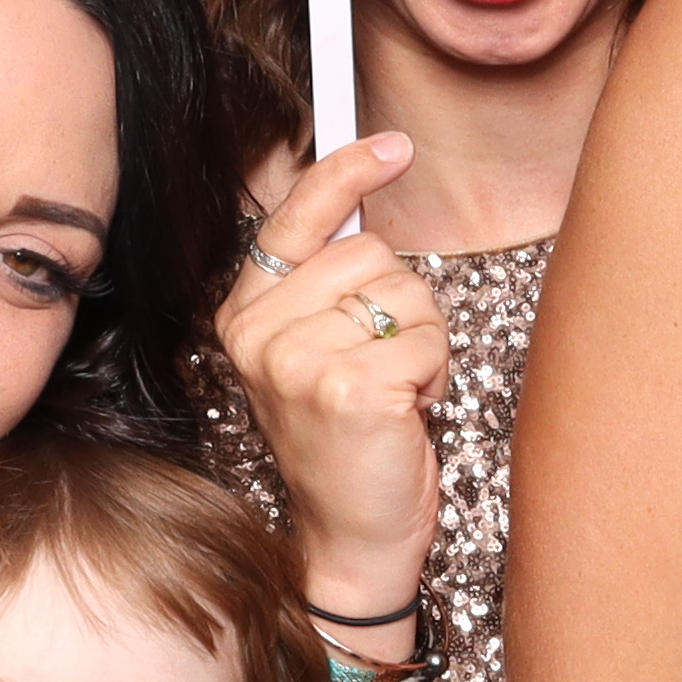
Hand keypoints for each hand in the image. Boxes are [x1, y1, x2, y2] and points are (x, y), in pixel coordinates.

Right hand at [221, 133, 447, 614]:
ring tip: (393, 394)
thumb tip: (366, 186)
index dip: (347, 171)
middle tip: (383, 367)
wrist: (354, 536)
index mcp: (246, 314)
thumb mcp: (320, 351)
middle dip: (403, 305)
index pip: (296, 215)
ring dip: (423, 343)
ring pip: (408, 294)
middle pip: (372, 252)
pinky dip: (435, 377)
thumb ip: (329, 281)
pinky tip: (405, 417)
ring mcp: (298, 361)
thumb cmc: (350, 439)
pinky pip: (429, 340)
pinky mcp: (348, 388)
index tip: (393, 145)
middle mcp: (259, 333)